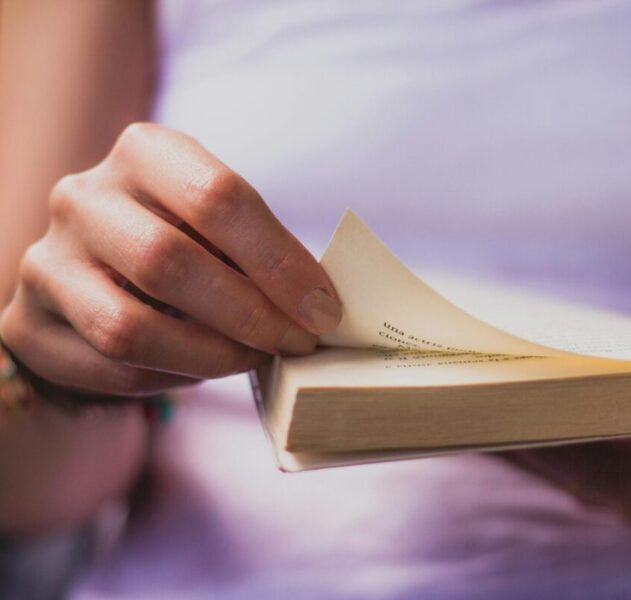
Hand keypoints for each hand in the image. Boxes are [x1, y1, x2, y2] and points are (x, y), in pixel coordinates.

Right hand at [0, 123, 340, 396]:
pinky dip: (171, 377)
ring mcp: (45, 260)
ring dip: (211, 356)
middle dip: (249, 314)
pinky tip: (201, 369)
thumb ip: (262, 253)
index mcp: (144, 153)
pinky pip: (109, 368)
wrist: (96, 276)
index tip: (323, 310)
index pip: (217, 196)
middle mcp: (83, 196)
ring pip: (130, 327)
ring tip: (252, 358)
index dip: (280, 261)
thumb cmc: (183, 244)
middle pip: (170, 261)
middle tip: (295, 343)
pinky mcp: (26, 323)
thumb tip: (322, 304)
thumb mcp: (221, 228)